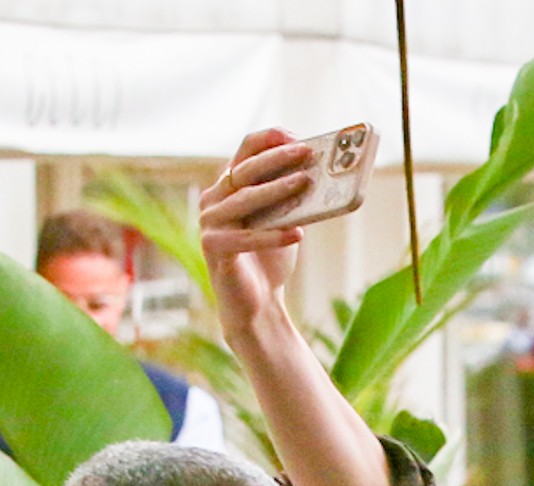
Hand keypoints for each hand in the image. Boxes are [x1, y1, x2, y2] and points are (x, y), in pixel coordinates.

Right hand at [199, 130, 315, 340]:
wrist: (256, 302)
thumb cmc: (271, 257)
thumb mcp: (285, 220)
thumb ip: (293, 197)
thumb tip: (324, 173)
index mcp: (229, 186)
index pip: (244, 151)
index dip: (268, 140)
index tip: (295, 135)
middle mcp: (213, 198)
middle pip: (244, 170)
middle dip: (277, 159)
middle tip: (307, 153)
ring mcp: (209, 222)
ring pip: (245, 200)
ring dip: (277, 190)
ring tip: (306, 183)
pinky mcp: (212, 247)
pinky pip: (245, 238)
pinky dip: (272, 236)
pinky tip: (298, 234)